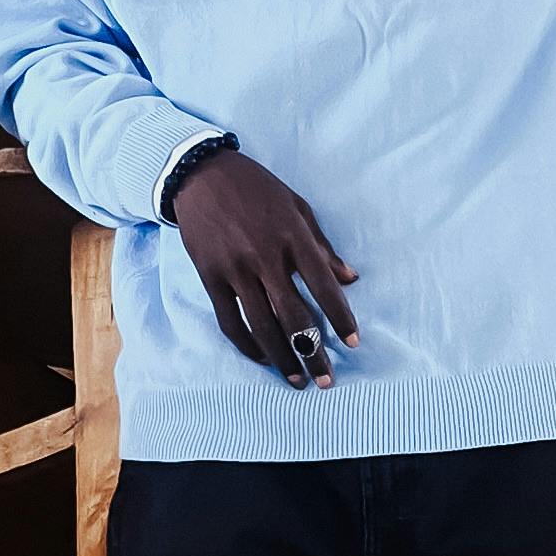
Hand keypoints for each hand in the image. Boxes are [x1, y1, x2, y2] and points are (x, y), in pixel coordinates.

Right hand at [171, 150, 359, 385]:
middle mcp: (265, 256)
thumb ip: (323, 247)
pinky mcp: (211, 277)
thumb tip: (350, 279)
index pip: (322, 286)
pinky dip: (247, 344)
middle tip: (326, 380)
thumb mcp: (298, 208)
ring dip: (281, 358)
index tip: (353, 343)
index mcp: (293, 236)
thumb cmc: (258, 189)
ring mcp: (235, 269)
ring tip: (297, 379)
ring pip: (261, 324)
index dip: (340, 317)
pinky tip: (263, 358)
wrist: (202, 175)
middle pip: (293, 315)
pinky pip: (230, 320)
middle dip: (312, 352)